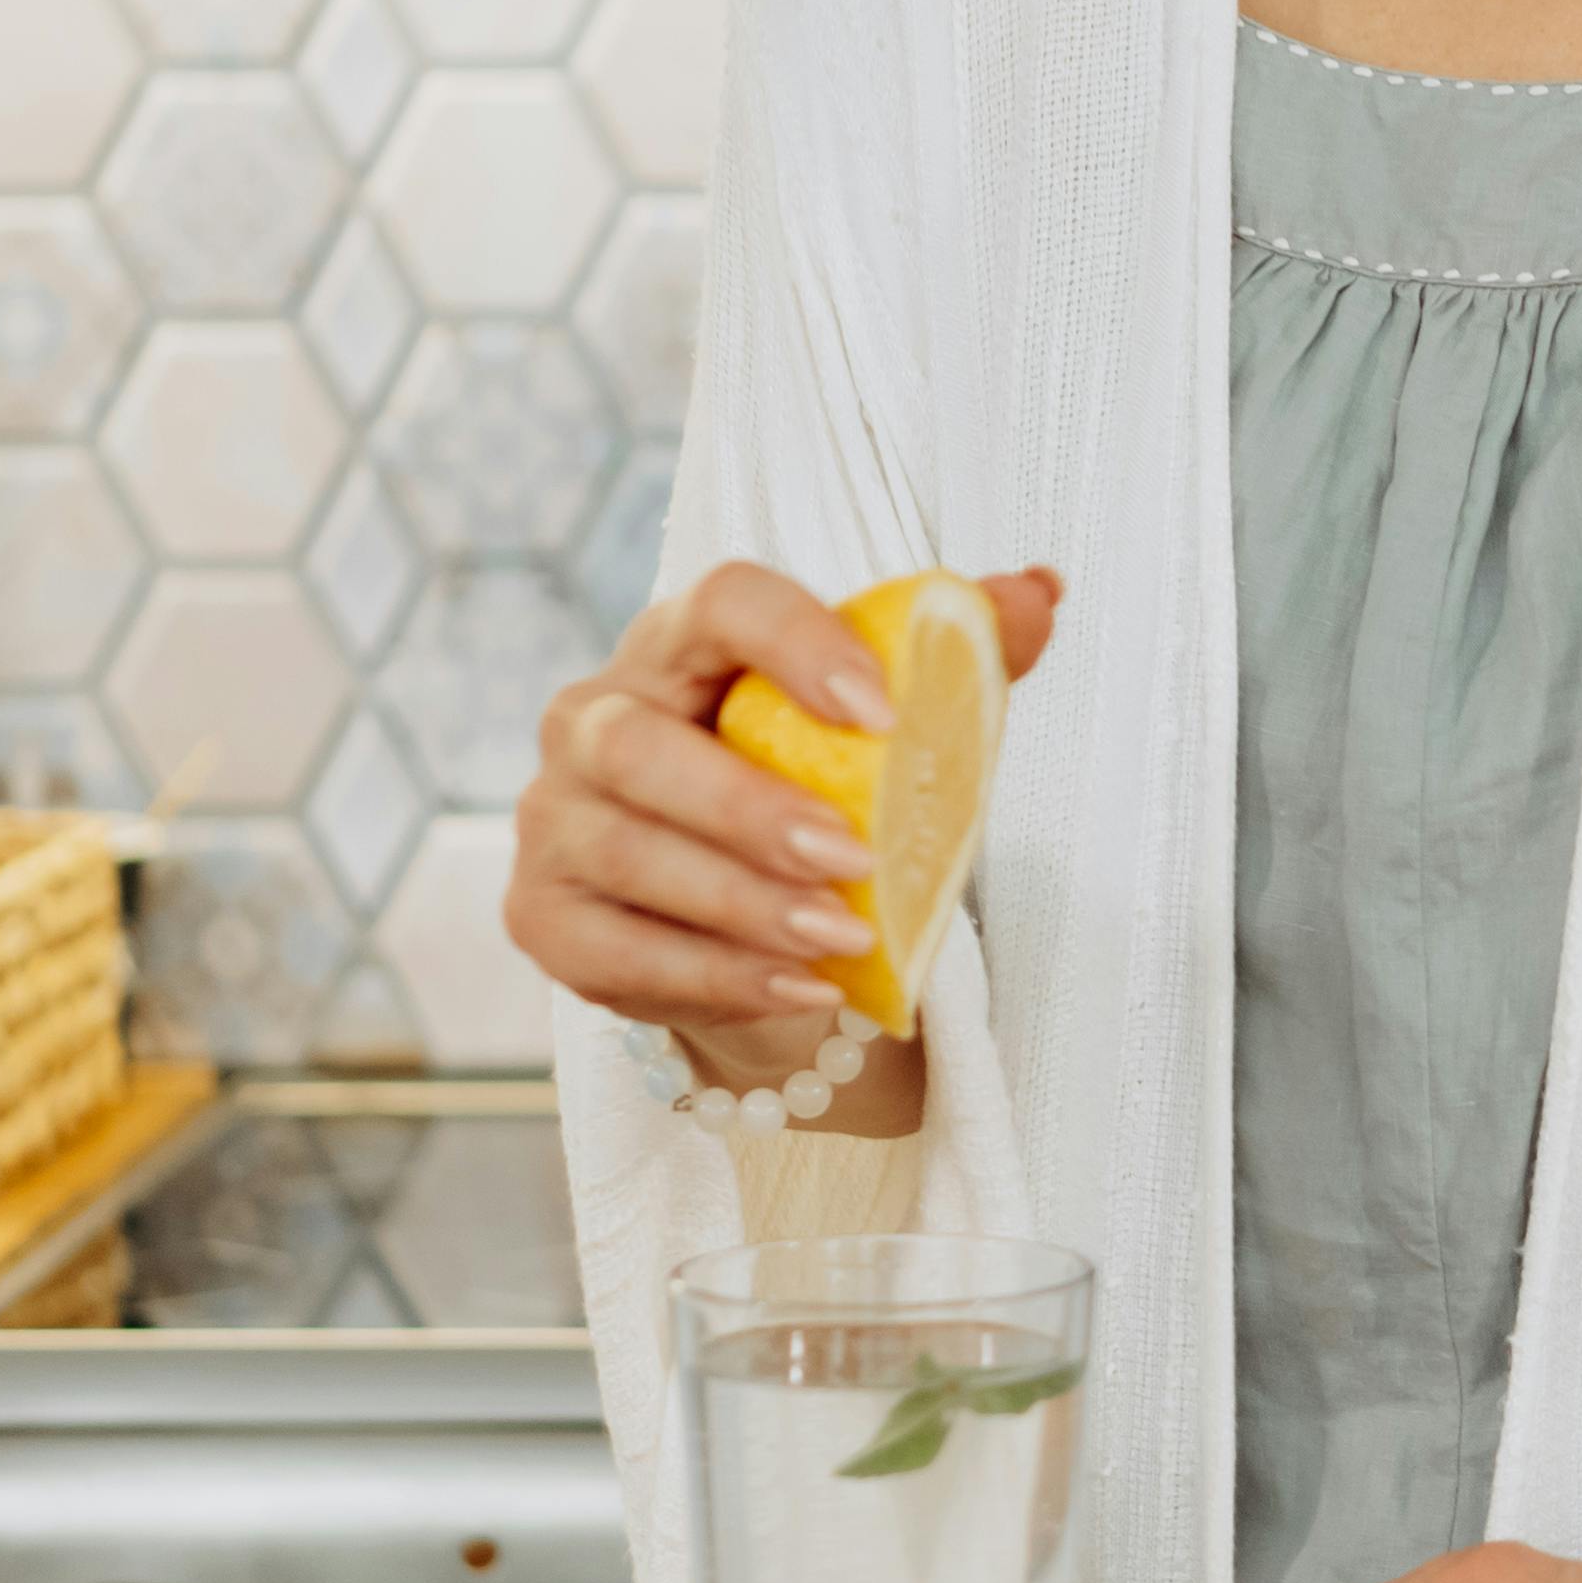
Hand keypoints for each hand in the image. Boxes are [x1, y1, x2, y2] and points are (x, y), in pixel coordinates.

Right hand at [505, 560, 1060, 1132]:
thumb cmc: (811, 782)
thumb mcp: (883, 721)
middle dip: (750, 809)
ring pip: (628, 856)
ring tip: (841, 939)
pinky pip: (613, 951)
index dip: (798, 644)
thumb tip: (1039, 592)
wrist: (744, 903)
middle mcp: (593, 716)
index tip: (883, 711)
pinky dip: (712, 976)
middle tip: (855, 861)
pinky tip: (798, 990)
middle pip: (642, 747)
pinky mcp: (541, 915)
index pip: (724, 602)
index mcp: (678, 642)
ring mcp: (553, 818)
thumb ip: (957, 654)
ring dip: (743, 905)